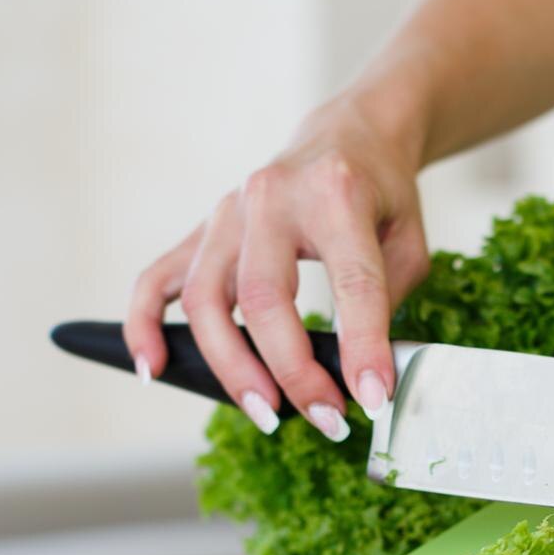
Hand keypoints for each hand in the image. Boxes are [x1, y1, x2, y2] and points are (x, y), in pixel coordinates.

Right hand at [124, 92, 429, 440]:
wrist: (346, 135)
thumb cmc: (382, 194)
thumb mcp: (408, 240)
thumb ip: (386, 302)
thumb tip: (361, 378)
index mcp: (336, 195)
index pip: (351, 283)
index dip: (362, 348)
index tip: (371, 400)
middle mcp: (272, 198)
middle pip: (263, 298)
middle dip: (290, 371)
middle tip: (323, 419)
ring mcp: (227, 213)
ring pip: (207, 299)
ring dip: (231, 367)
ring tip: (266, 414)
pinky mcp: (202, 229)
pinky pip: (157, 279)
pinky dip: (145, 325)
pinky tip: (154, 368)